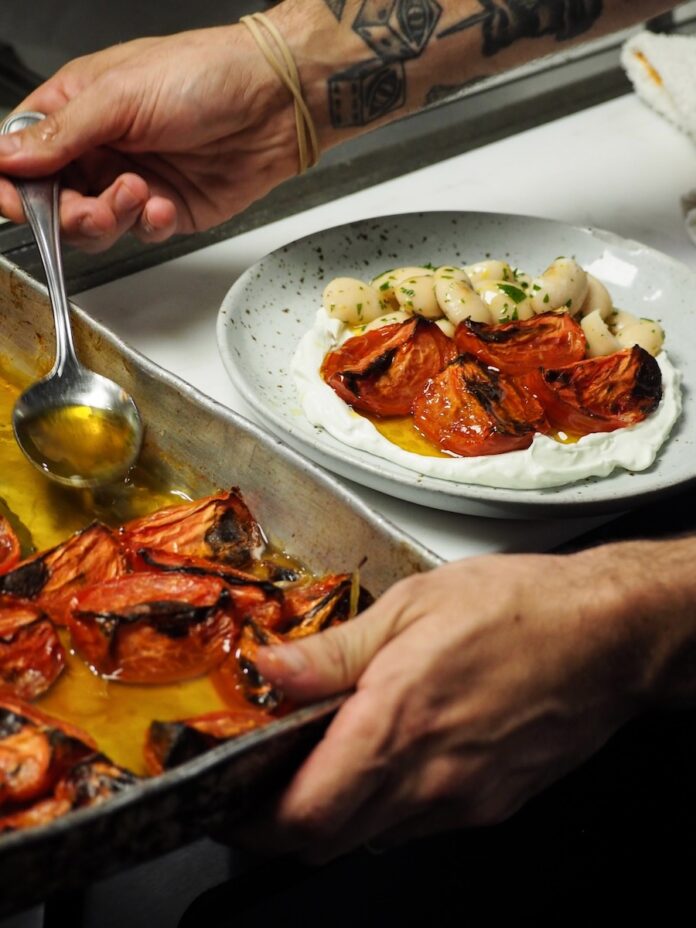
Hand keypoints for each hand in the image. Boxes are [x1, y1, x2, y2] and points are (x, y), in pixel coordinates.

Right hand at [0, 25, 300, 250]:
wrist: (274, 102)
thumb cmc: (205, 75)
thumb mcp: (120, 94)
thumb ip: (61, 133)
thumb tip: (7, 155)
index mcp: (77, 110)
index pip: (23, 156)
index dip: (14, 186)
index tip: (17, 203)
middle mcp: (101, 149)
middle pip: (55, 202)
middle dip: (70, 213)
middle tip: (94, 206)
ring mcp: (133, 182)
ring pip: (96, 227)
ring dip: (111, 218)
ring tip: (140, 192)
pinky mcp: (168, 210)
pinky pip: (141, 235)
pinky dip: (150, 226)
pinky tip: (165, 205)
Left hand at [239, 548, 649, 861]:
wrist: (608, 635)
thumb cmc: (518, 608)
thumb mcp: (412, 607)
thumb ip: (334, 652)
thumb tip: (272, 670)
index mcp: (397, 721)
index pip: (305, 815)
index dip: (257, 824)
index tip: (234, 805)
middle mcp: (429, 776)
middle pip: (330, 839)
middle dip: (288, 822)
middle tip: (273, 780)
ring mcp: (465, 799)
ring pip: (375, 835)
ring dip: (341, 811)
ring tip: (336, 758)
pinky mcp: (494, 804)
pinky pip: (422, 823)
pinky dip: (391, 804)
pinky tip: (399, 754)